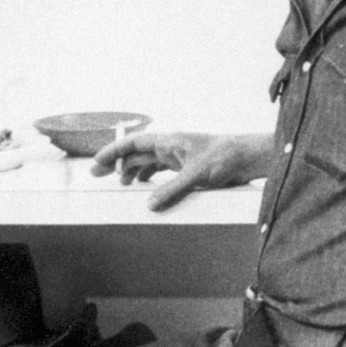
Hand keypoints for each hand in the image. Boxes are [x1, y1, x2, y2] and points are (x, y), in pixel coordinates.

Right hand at [91, 132, 268, 210]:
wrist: (248, 158)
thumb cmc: (225, 157)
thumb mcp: (196, 176)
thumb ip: (172, 190)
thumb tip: (149, 205)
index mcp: (170, 141)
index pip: (133, 143)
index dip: (113, 151)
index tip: (97, 162)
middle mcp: (172, 147)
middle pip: (137, 153)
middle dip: (117, 163)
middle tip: (97, 174)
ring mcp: (179, 157)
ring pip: (148, 163)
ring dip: (133, 172)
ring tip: (120, 184)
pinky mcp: (188, 168)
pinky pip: (162, 172)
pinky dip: (150, 178)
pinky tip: (145, 188)